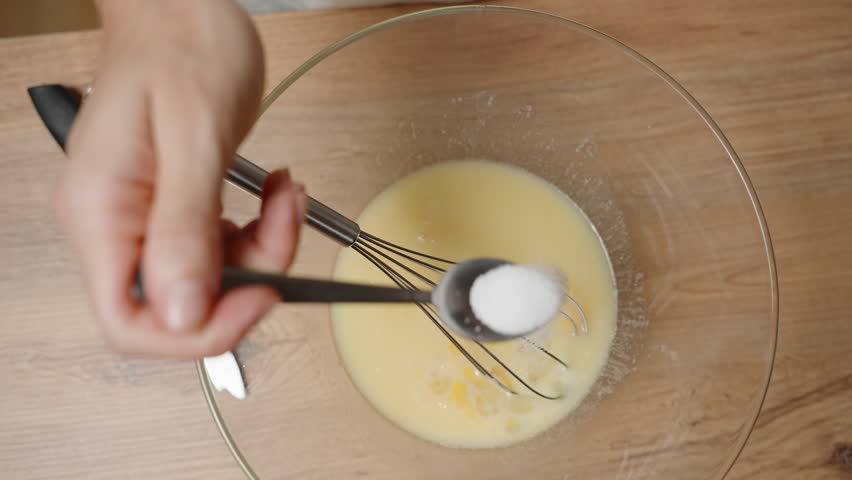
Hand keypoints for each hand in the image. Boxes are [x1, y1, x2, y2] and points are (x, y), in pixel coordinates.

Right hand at [54, 0, 303, 357]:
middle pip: (179, 305)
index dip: (198, 331)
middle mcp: (113, 224)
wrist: (184, 10)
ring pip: (209, 280)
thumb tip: (181, 311)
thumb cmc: (183, 48)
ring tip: (284, 198)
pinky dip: (258, 231)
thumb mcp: (194, 137)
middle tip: (284, 226)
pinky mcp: (172, 209)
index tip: (259, 296)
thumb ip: (185, 227)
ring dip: (263, 250)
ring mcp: (142, 218)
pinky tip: (273, 196)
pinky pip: (220, 249)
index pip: (130, 321)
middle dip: (247, 280)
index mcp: (101, 212)